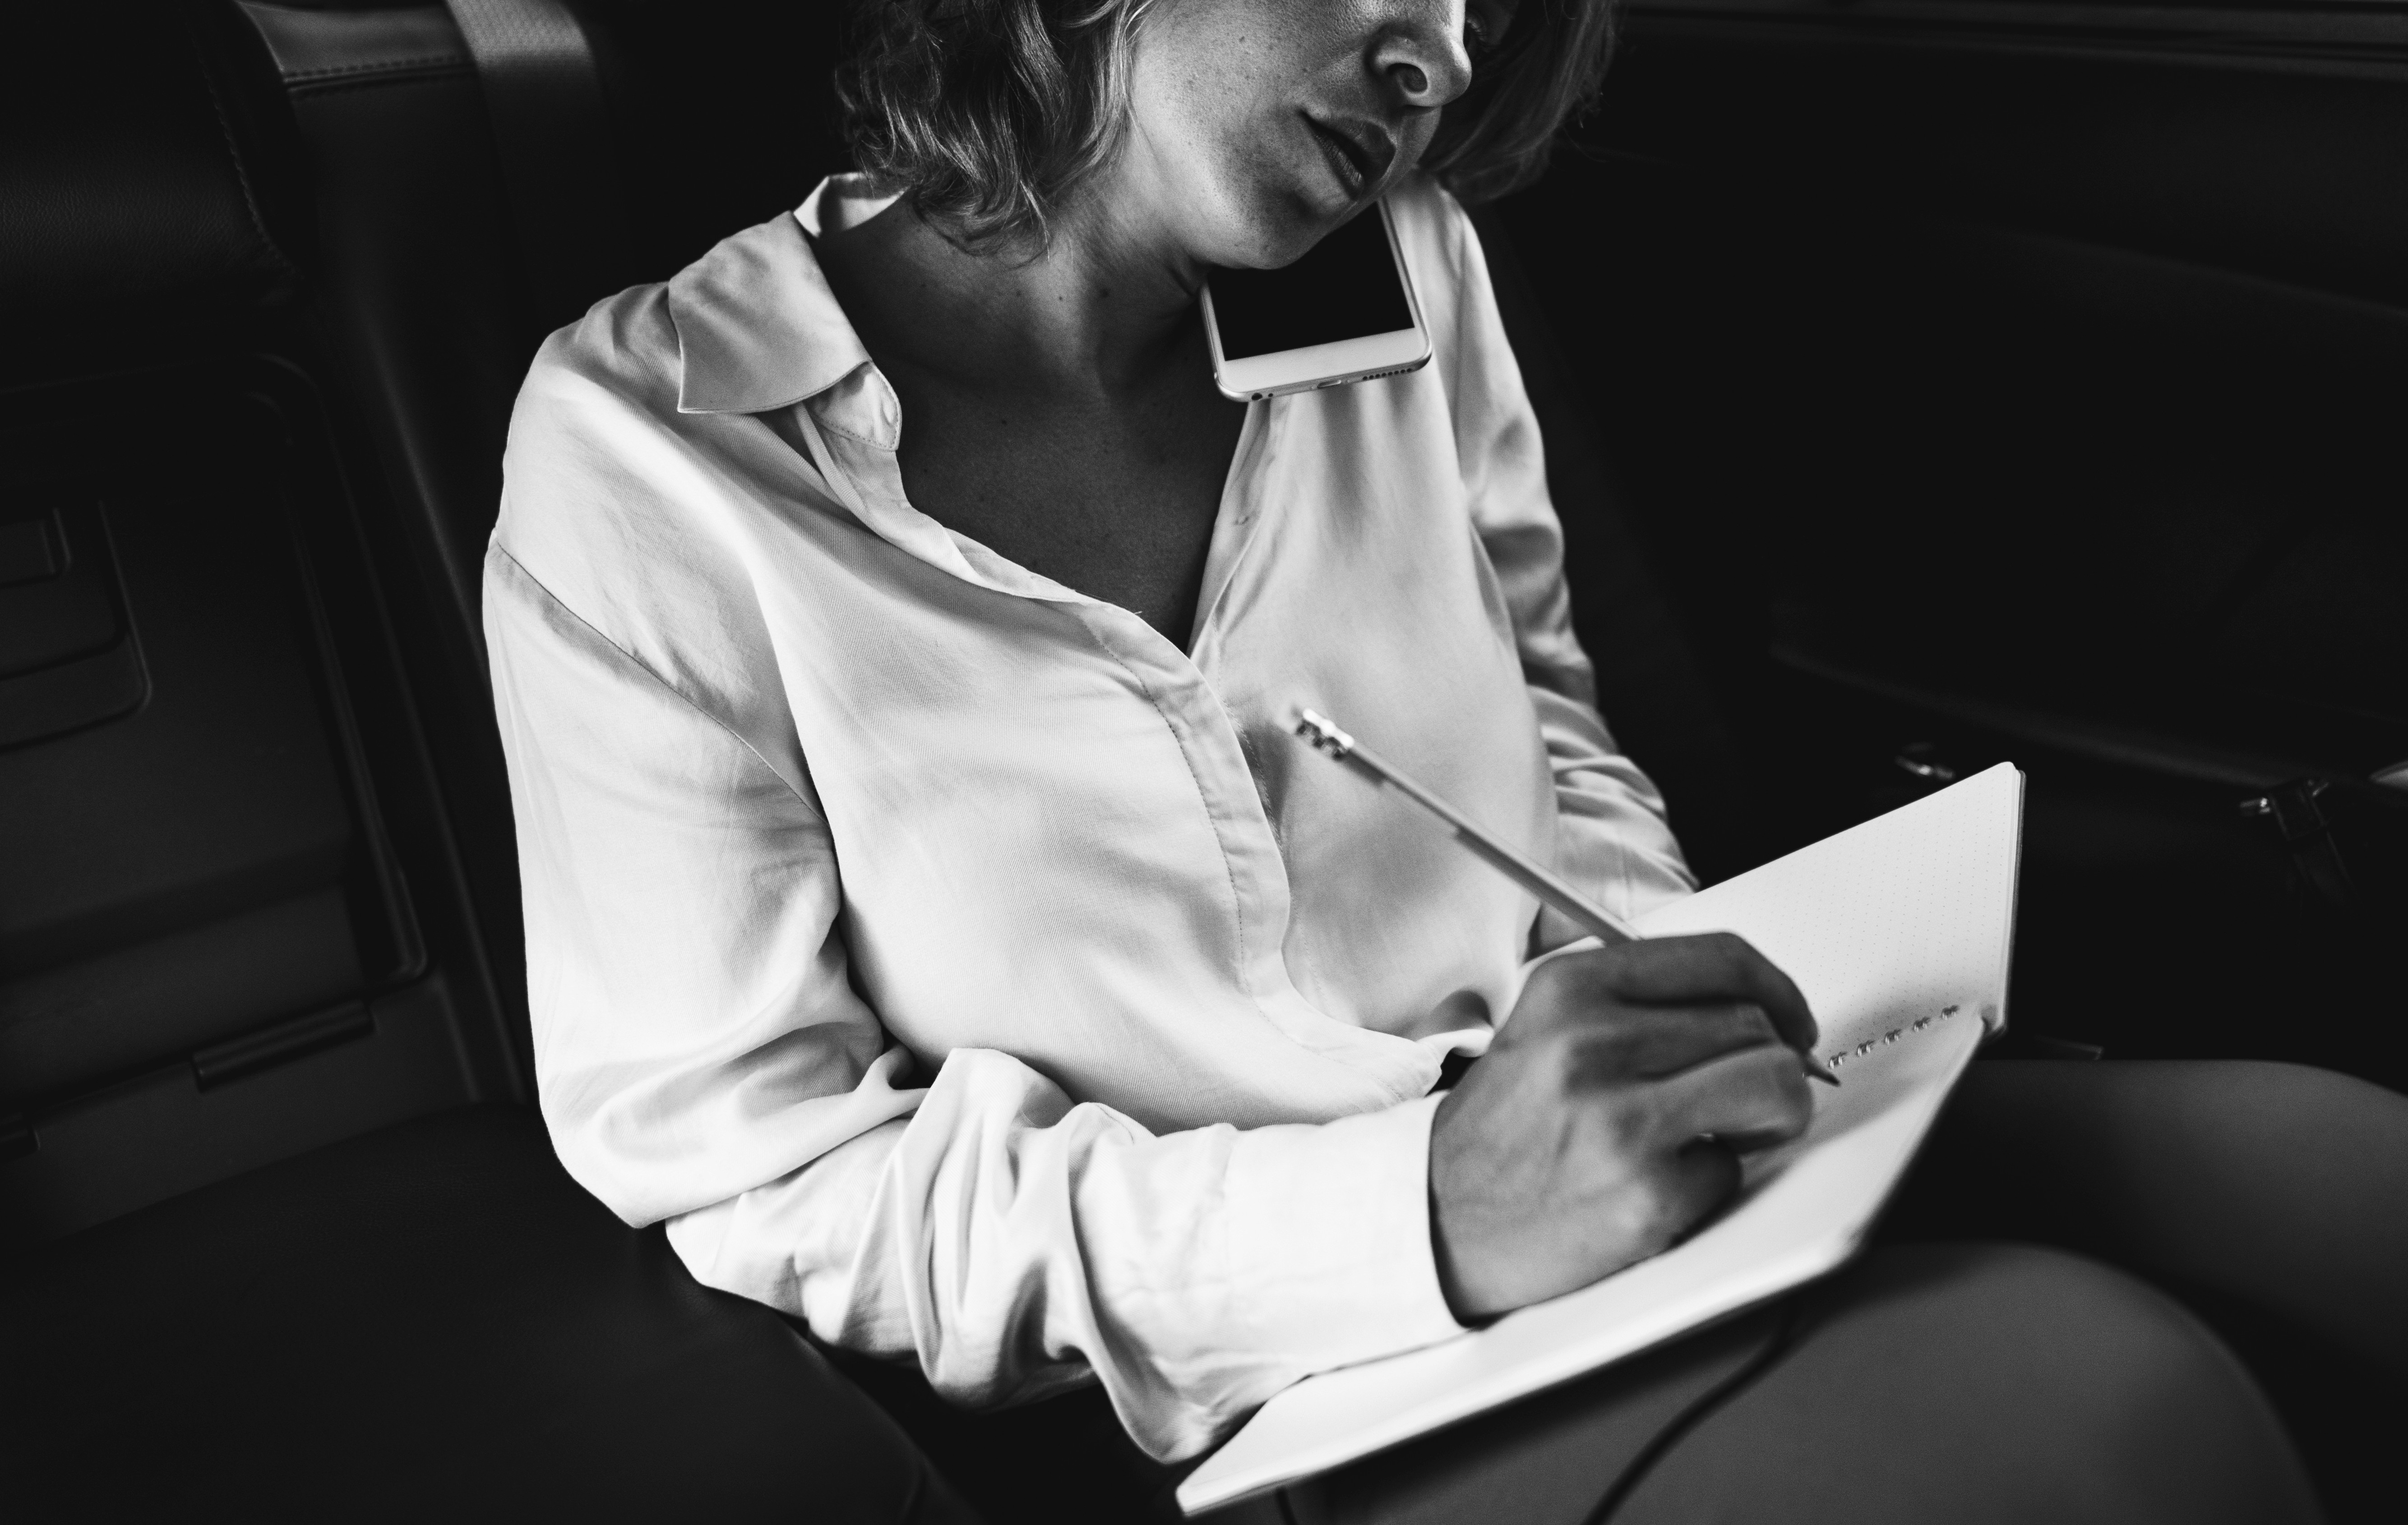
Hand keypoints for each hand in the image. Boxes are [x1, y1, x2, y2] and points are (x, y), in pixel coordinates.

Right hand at [1429, 933, 1819, 1321]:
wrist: (1435, 1219)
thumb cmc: (1504, 1131)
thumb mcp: (1548, 1030)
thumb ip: (1638, 1006)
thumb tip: (1755, 1011)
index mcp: (1571, 990)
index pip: (1721, 959)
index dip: (1779, 991)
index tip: (1791, 1022)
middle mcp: (1592, 1043)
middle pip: (1756, 1025)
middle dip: (1774, 1064)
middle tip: (1752, 1099)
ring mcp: (1618, 1119)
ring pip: (1771, 1085)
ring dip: (1770, 1115)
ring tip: (1729, 1134)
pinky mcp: (1643, 1194)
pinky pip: (1733, 1169)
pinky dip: (1714, 1181)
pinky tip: (1664, 1184)